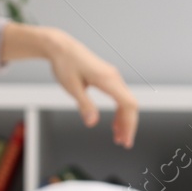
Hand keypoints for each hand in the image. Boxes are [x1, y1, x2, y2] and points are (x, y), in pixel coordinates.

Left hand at [42, 30, 139, 147]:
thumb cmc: (65, 63)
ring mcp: (112, 77)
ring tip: (119, 137)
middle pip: (130, 104)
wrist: (61, 47)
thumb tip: (92, 122)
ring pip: (126, 101)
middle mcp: (114, 77)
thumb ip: (84, 105)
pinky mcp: (107, 77)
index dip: (129, 123)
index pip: (128, 104)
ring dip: (124, 120)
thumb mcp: (72, 87)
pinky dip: (119, 111)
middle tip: (124, 143)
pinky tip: (114, 123)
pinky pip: (119, 97)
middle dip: (129, 125)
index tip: (126, 139)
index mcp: (107, 79)